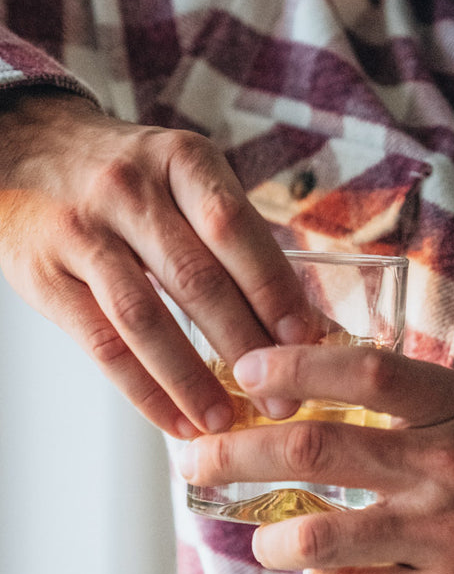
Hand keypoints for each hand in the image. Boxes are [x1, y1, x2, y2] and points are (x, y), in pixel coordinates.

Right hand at [0, 89, 315, 436]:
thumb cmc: (129, 176)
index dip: (272, 288)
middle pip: (195, 279)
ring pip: (145, 318)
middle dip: (245, 347)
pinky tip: (176, 420)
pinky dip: (144, 391)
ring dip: (192, 380)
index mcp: (180, 161)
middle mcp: (129, 189)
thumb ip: (236, 238)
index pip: (234, 228)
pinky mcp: (43, 276)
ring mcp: (82, 232)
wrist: (24, 151)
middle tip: (282, 399)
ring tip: (226, 423)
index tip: (305, 341)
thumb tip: (303, 321)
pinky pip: (102, 345)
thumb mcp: (184, 176)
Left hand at [179, 343, 453, 573]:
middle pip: (314, 451)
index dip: (292, 368)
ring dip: (269, 537)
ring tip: (262, 536)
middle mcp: (448, 466)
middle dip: (236, 454)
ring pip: (317, 535)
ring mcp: (446, 535)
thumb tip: (309, 384)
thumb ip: (409, 403)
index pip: (363, 374)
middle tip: (197, 459)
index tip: (245, 373)